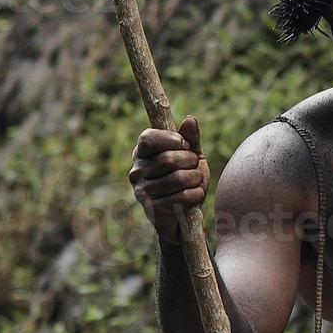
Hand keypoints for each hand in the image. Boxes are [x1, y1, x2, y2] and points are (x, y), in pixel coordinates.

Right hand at [129, 115, 209, 242]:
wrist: (185, 212)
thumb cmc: (187, 178)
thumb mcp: (192, 155)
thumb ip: (191, 138)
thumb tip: (189, 120)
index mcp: (142, 153)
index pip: (149, 137)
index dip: (172, 139)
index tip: (185, 145)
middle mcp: (136, 171)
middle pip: (169, 158)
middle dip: (191, 161)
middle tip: (194, 166)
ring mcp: (141, 191)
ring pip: (179, 178)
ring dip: (196, 179)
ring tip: (195, 181)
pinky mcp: (152, 209)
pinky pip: (182, 196)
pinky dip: (196, 194)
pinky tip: (195, 195)